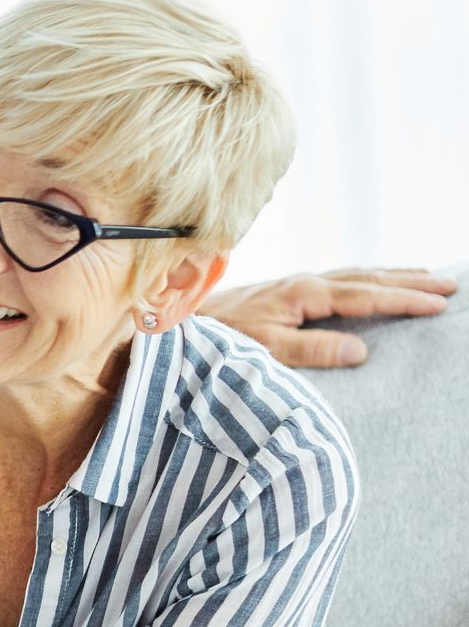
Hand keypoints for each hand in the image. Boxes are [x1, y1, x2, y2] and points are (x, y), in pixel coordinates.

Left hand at [201, 267, 454, 367]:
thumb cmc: (221, 337)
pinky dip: (368, 280)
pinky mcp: (290, 292)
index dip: (404, 299)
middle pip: (369, 279)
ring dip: (394, 277)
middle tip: (451, 286)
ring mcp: (298, 285)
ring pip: (358, 276)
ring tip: (429, 278)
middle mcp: (305, 283)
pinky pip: (341, 281)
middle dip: (411, 282)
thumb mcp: (266, 349)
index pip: (366, 296)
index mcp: (304, 293)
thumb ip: (312, 349)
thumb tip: (362, 351)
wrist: (184, 321)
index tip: (439, 303)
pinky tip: (378, 284)